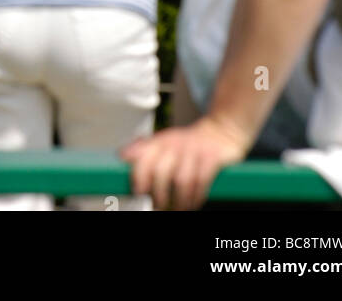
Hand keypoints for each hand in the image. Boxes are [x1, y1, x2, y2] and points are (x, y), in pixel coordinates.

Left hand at [121, 116, 247, 210]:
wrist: (219, 132)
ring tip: (178, 209)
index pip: (144, 156)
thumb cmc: (187, 143)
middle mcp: (176, 144)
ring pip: (182, 180)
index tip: (137, 192)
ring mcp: (194, 150)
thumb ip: (144, 149)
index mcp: (161, 140)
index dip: (139, 175)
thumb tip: (122, 155)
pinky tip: (193, 203)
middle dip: (159, 194)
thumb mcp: (165, 142)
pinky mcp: (211, 158)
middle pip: (162, 171)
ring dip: (179, 200)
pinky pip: (202, 181)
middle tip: (158, 207)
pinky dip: (196, 196)